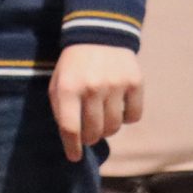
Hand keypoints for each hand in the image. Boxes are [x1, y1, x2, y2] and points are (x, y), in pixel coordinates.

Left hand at [51, 43, 142, 161]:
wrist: (98, 35)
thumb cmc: (73, 65)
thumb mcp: (57, 82)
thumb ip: (60, 108)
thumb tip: (70, 137)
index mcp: (67, 89)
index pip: (70, 127)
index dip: (72, 147)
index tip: (74, 157)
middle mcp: (92, 88)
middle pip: (94, 130)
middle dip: (90, 138)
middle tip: (89, 135)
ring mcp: (115, 86)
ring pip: (115, 126)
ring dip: (108, 130)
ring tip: (102, 121)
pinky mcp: (135, 83)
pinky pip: (134, 116)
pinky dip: (127, 119)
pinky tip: (119, 110)